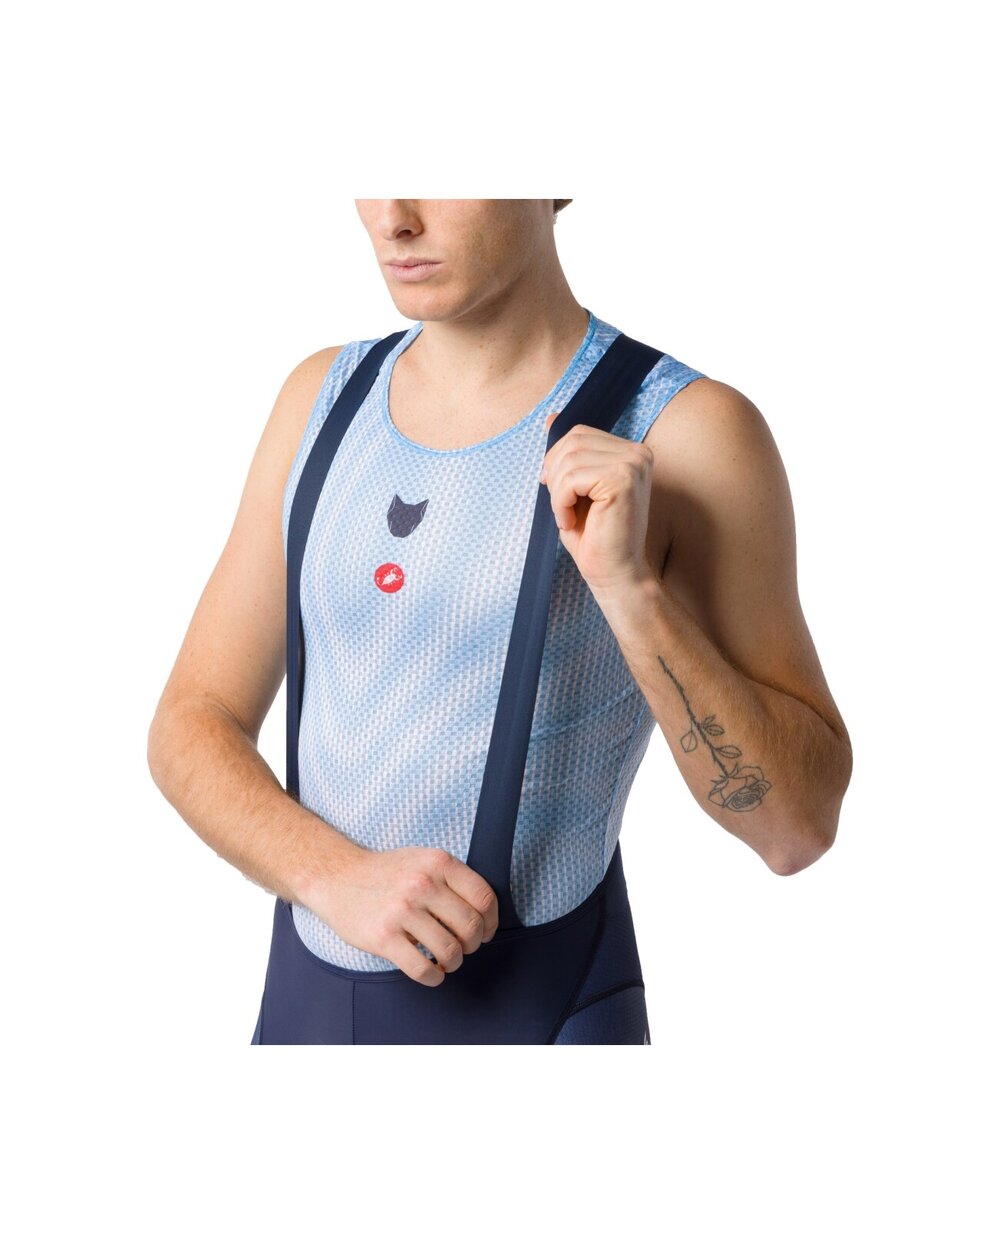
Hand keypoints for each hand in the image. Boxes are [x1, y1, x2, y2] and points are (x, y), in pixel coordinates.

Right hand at [303, 844, 499, 986]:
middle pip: (471, 927)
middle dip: (473, 944)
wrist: (337, 878)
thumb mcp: (423, 860)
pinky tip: (432, 972)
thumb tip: (485, 913)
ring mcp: (402, 911)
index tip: (486, 932)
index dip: (491, 921)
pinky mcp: (383, 937)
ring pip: (450, 951)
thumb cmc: (386, 873)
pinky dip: (434, 977)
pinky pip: (423, 969)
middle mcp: (422, 884)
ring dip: (453, 962)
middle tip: (464, 947)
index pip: (484, 898)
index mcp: (438, 863)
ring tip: (446, 960)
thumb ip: (452, 878)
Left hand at [538, 412, 656, 593]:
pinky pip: (572, 478)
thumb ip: (568, 452)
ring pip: (569, 459)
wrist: (615, 574)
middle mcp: (638, 452)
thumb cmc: (595, 537)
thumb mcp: (575, 487)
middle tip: (560, 506)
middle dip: (554, 474)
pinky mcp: (622, 479)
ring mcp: (633, 464)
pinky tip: (570, 521)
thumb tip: (550, 417)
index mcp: (631, 451)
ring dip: (557, 492)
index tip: (555, 489)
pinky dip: (560, 502)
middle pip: (571, 441)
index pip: (578, 433)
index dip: (556, 459)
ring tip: (567, 516)